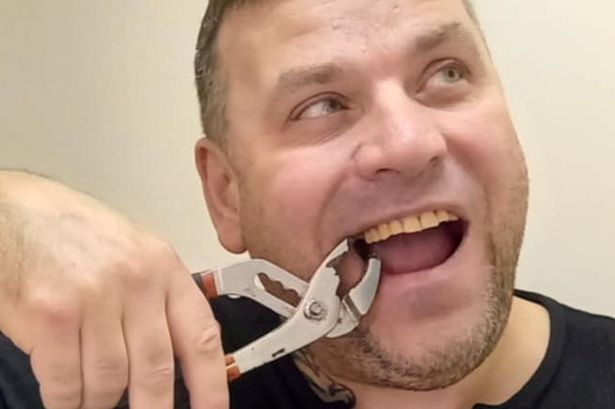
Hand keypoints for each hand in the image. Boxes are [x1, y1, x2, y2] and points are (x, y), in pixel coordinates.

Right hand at [0, 171, 227, 408]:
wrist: (15, 213)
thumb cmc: (75, 234)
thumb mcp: (134, 253)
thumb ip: (159, 299)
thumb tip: (178, 358)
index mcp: (164, 267)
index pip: (201, 336)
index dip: (212, 384)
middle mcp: (135, 282)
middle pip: (156, 369)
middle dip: (154, 408)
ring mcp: (93, 298)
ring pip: (110, 382)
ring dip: (100, 401)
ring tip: (93, 396)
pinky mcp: (51, 317)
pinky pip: (66, 384)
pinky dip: (67, 401)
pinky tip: (67, 395)